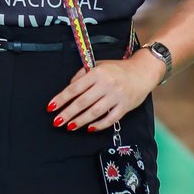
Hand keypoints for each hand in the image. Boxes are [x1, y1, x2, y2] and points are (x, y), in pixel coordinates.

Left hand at [48, 53, 163, 132]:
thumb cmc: (118, 69)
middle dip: (67, 113)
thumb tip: (69, 87)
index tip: (50, 107)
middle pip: (82, 102)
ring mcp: (116, 96)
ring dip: (80, 121)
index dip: (61, 99)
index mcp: (97, 73)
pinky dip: (99, 125)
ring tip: (70, 126)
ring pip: (94, 112)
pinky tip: (90, 128)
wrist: (143, 72)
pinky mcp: (125, 106)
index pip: (74, 88)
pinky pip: (110, 119)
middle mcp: (106, 85)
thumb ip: (82, 74)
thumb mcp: (98, 65)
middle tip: (57, 121)